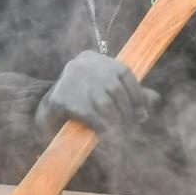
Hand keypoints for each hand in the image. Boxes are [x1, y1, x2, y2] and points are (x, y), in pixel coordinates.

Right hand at [36, 51, 160, 136]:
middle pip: (115, 88)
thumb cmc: (78, 104)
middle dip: (128, 111)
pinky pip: (91, 115)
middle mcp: (83, 64)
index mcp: (93, 58)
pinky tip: (107, 136)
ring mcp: (71, 80)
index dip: (137, 94)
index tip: (143, 112)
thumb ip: (129, 94)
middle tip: (133, 127)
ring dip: (118, 121)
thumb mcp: (103, 94)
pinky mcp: (64, 99)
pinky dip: (103, 127)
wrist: (41, 115)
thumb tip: (154, 100)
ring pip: (105, 103)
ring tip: (122, 134)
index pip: (124, 72)